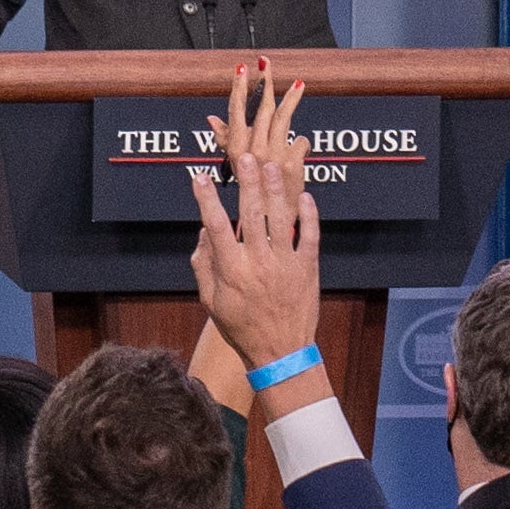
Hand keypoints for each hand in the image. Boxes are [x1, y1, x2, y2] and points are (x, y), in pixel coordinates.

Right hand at [183, 63, 328, 381]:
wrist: (281, 351)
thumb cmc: (241, 327)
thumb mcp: (211, 301)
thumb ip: (203, 266)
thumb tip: (202, 233)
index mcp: (231, 270)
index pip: (215, 226)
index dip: (206, 200)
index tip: (199, 177)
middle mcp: (258, 262)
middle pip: (251, 214)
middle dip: (247, 182)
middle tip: (245, 157)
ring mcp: (286, 263)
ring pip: (282, 218)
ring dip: (277, 189)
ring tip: (273, 165)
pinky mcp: (308, 267)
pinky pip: (310, 235)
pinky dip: (309, 215)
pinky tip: (305, 196)